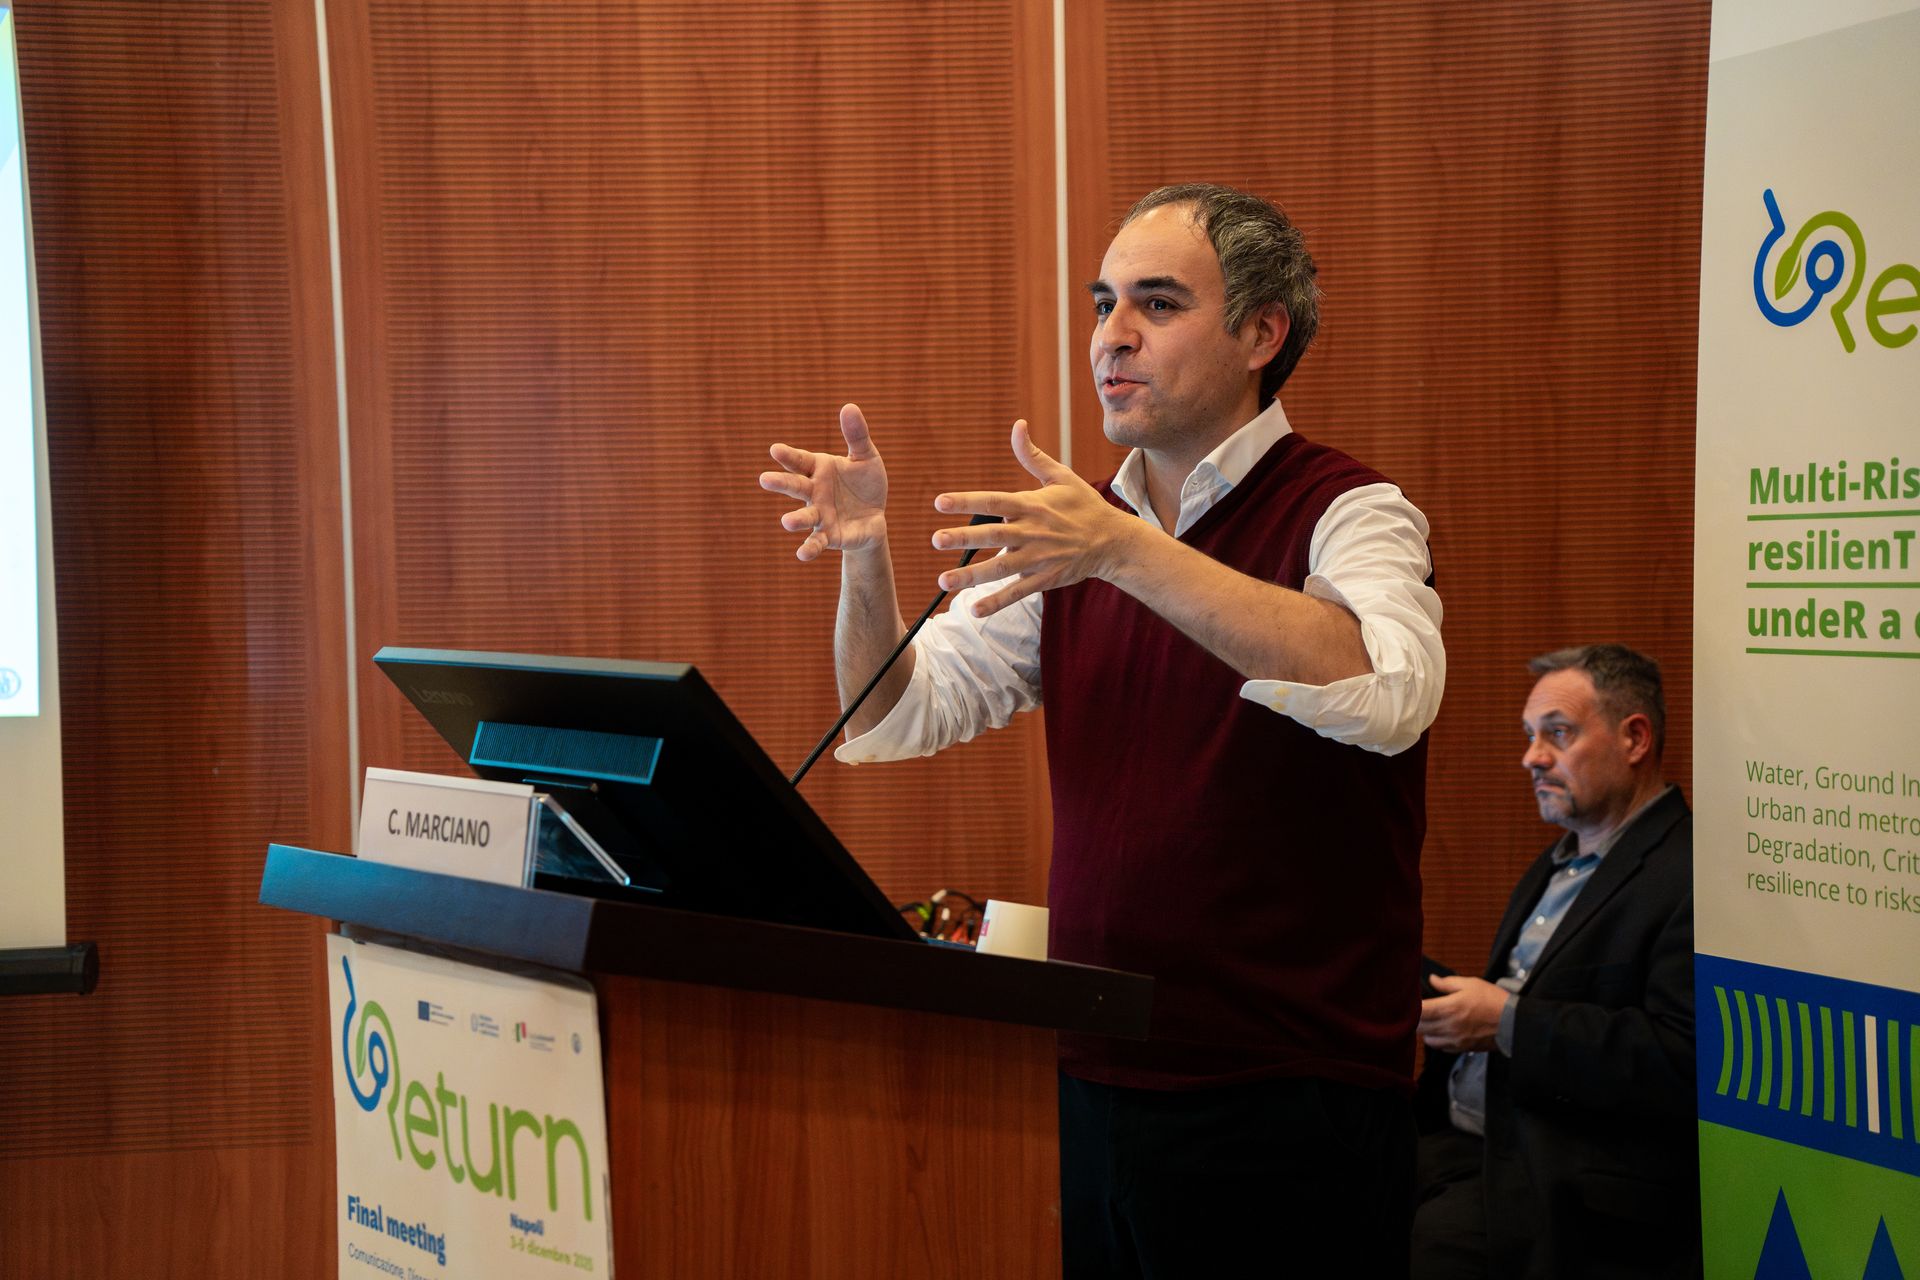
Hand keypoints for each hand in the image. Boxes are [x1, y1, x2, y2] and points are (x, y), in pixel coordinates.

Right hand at [760, 404, 891, 560]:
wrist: (873, 518)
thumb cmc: (865, 484)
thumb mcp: (866, 457)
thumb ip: (856, 435)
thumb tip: (849, 406)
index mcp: (819, 469)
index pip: (800, 460)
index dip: (788, 455)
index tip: (775, 449)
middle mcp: (814, 492)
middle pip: (795, 486)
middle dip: (781, 482)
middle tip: (764, 479)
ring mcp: (820, 515)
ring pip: (804, 516)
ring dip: (795, 519)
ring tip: (786, 521)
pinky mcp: (829, 536)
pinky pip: (817, 542)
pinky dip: (809, 548)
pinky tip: (802, 554)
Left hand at [928, 421, 1132, 616]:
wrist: (1114, 541)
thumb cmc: (1084, 506)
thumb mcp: (1061, 477)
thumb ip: (1033, 455)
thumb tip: (1017, 426)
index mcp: (1033, 505)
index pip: (994, 501)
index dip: (967, 501)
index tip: (939, 502)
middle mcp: (1033, 532)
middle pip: (993, 534)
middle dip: (964, 538)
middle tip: (936, 539)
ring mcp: (1038, 558)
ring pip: (1000, 568)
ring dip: (971, 576)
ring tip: (943, 581)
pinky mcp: (1045, 579)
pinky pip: (1018, 592)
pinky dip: (997, 602)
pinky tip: (975, 610)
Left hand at [1418, 975, 1510, 1053]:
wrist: (1514, 1023)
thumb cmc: (1493, 1000)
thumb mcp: (1471, 984)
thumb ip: (1448, 983)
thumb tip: (1432, 980)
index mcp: (1449, 1008)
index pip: (1419, 1011)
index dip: (1411, 1007)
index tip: (1410, 1001)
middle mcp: (1449, 1026)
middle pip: (1419, 1027)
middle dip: (1416, 1019)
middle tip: (1419, 1010)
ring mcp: (1455, 1040)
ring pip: (1428, 1039)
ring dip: (1425, 1031)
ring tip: (1430, 1021)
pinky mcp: (1462, 1049)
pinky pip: (1441, 1048)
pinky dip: (1437, 1040)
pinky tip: (1443, 1031)